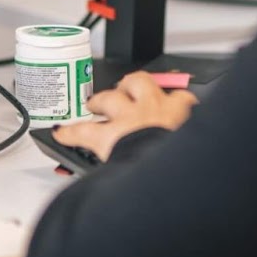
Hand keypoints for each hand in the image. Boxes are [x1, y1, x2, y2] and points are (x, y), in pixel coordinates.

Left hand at [53, 72, 197, 161]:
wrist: (170, 175)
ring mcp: (127, 119)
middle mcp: (152, 109)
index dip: (176, 99)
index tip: (175, 102)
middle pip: (140, 82)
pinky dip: (70, 132)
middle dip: (130, 84)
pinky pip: (82, 131)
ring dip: (100, 101)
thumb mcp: (195, 148)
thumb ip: (191, 141)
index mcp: (180, 114)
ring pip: (109, 98)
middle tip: (125, 90)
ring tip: (94, 104)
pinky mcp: (106, 136)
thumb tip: (195, 154)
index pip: (182, 98)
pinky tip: (61, 133)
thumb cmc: (185, 163)